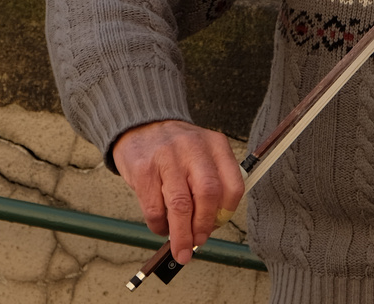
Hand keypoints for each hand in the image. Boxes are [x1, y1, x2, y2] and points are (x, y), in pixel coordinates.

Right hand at [112, 119, 244, 264]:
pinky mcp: (144, 170)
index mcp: (215, 145)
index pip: (233, 183)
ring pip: (180, 205)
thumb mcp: (202, 152)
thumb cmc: (175, 148)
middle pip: (208, 194)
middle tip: (198, 241)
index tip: (218, 225)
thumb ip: (212, 181)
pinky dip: (159, 226)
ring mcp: (167, 157)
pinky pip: (154, 208)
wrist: (140, 125)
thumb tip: (213, 225)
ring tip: (181, 248)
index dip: (227, 212)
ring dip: (182, 234)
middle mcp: (193, 148)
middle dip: (204, 225)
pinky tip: (161, 227)